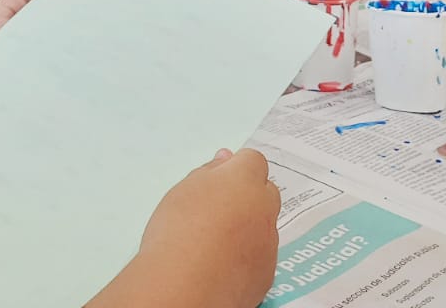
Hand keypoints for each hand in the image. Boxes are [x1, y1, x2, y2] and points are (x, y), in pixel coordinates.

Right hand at [137, 149, 279, 307]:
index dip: (236, 169)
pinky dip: (248, 256)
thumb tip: (224, 160)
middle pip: (266, 191)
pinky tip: (222, 265)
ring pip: (264, 225)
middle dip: (248, 196)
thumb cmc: (176, 234)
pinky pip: (262, 255)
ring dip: (248, 227)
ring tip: (214, 243)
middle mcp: (264, 208)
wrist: (183, 287)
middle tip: (217, 210)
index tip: (218, 182)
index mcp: (243, 180)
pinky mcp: (268, 272)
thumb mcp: (182, 191)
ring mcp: (269, 242)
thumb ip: (209, 172)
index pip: (253, 160)